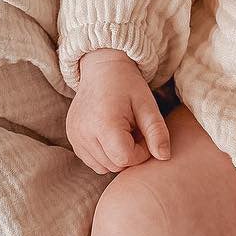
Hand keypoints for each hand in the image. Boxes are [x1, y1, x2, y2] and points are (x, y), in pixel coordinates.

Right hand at [66, 48, 171, 172]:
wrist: (101, 69)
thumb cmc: (127, 85)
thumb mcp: (147, 105)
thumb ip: (157, 132)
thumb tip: (164, 157)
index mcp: (103, 124)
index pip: (126, 159)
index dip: (141, 152)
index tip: (144, 134)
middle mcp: (83, 134)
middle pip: (114, 165)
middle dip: (130, 154)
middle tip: (135, 131)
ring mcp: (74, 137)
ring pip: (103, 166)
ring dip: (117, 156)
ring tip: (123, 132)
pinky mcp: (71, 138)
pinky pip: (93, 161)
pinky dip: (105, 155)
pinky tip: (110, 135)